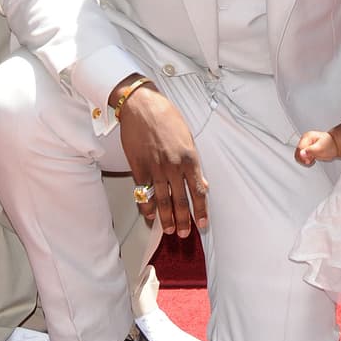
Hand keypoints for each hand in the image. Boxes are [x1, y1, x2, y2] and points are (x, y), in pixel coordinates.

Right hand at [116, 86, 207, 237]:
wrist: (142, 106)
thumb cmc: (166, 118)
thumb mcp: (188, 138)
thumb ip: (194, 164)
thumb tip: (202, 184)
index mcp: (189, 158)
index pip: (198, 191)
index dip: (201, 210)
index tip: (202, 223)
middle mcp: (173, 166)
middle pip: (180, 200)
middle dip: (183, 220)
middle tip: (184, 233)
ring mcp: (155, 168)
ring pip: (162, 199)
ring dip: (165, 218)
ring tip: (168, 230)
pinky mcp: (138, 167)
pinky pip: (144, 192)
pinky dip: (147, 206)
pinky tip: (149, 215)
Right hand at [295, 130, 337, 165]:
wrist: (334, 145)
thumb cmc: (329, 144)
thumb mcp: (321, 148)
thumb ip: (311, 151)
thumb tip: (301, 154)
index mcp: (307, 137)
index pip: (299, 148)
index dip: (303, 156)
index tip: (308, 160)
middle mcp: (304, 140)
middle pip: (297, 152)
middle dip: (303, 158)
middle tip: (311, 159)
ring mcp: (305, 145)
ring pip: (298, 156)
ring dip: (304, 160)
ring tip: (312, 159)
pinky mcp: (306, 150)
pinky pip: (301, 157)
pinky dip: (306, 160)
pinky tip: (312, 159)